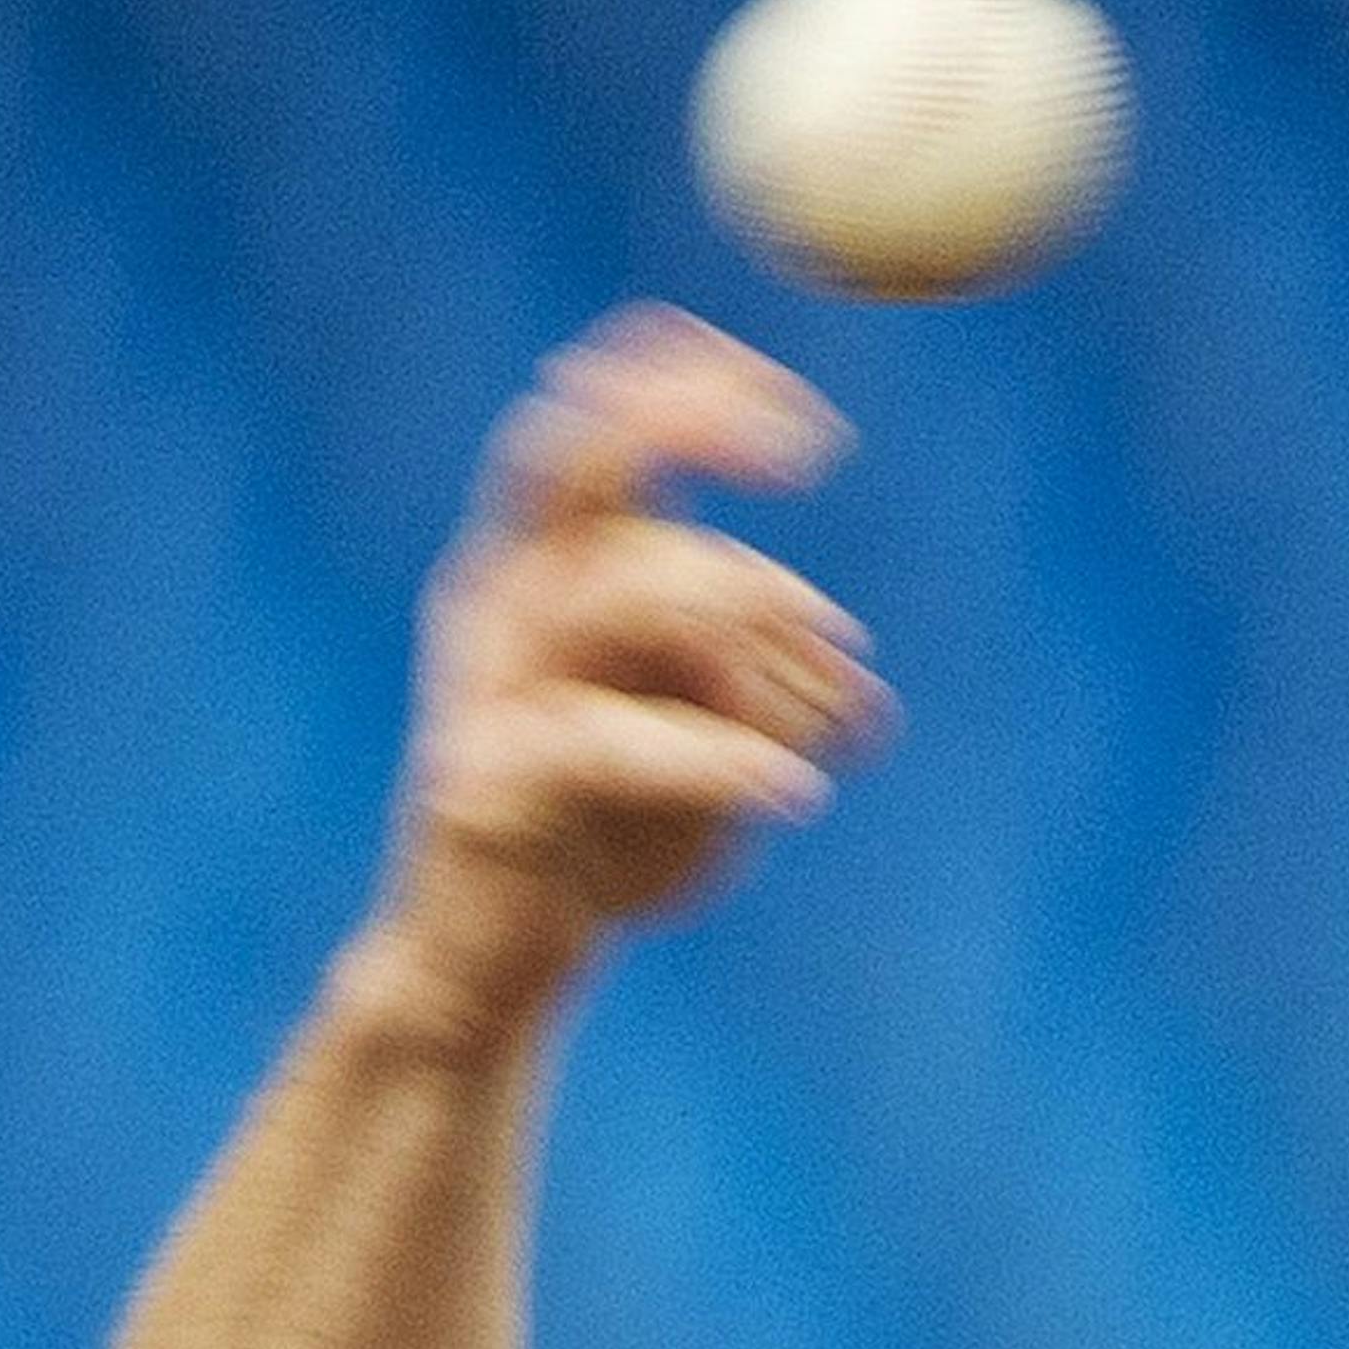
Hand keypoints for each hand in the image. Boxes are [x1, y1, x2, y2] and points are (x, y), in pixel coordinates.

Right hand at [373, 305, 897, 1030]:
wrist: (489, 965)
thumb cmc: (596, 843)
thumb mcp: (701, 752)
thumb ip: (763, 702)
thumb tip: (862, 699)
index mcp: (539, 566)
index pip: (600, 422)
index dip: (690, 383)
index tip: (807, 426)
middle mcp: (498, 601)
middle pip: (581, 460)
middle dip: (694, 423)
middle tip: (808, 457)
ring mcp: (486, 688)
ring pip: (620, 594)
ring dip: (744, 620)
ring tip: (830, 723)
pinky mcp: (490, 783)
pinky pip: (615, 744)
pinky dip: (717, 759)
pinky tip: (795, 793)